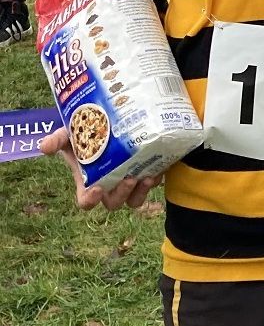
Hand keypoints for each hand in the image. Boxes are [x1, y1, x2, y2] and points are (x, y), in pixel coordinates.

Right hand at [40, 127, 161, 210]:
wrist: (112, 122)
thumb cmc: (86, 133)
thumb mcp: (69, 134)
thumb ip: (57, 139)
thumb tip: (43, 147)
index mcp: (88, 182)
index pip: (86, 202)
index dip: (91, 200)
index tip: (97, 188)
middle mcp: (108, 186)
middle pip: (114, 203)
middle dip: (121, 194)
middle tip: (128, 178)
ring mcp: (128, 183)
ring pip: (135, 200)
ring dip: (141, 192)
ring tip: (147, 176)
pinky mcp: (146, 175)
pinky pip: (152, 185)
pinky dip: (156, 178)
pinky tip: (158, 167)